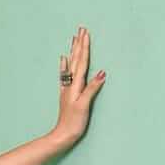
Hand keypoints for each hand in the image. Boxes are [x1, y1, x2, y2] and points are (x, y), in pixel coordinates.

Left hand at [52, 25, 105, 150]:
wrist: (62, 135)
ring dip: (73, 51)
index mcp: (76, 86)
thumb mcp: (84, 105)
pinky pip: (65, 75)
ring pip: (71, 65)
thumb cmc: (74, 123)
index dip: (84, 47)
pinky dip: (65, 65)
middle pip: (75, 60)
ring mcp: (67, 89)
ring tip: (73, 38)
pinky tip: (63, 59)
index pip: (81, 62)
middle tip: (80, 29)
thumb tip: (102, 73)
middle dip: (79, 44)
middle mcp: (70, 85)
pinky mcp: (66, 94)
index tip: (85, 33)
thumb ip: (92, 88)